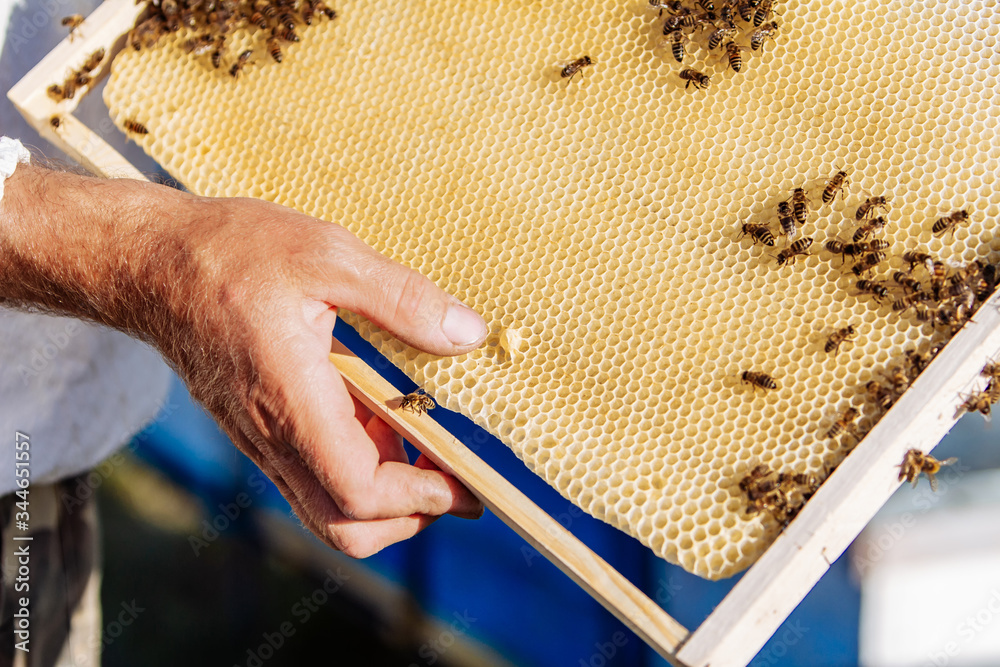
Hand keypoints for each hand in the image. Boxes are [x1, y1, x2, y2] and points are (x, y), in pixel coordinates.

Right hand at [0, 165, 486, 556]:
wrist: (151, 264)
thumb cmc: (231, 253)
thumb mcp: (329, 256)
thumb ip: (402, 299)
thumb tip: (468, 333)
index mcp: (291, 401)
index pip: (359, 492)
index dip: (420, 497)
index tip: (464, 482)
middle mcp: (272, 436)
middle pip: (342, 526)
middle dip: (406, 518)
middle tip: (453, 483)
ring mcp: (259, 440)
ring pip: (324, 508)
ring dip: (382, 496)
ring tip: (422, 441)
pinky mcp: (256, 430)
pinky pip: (309, 475)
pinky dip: (354, 467)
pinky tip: (378, 415)